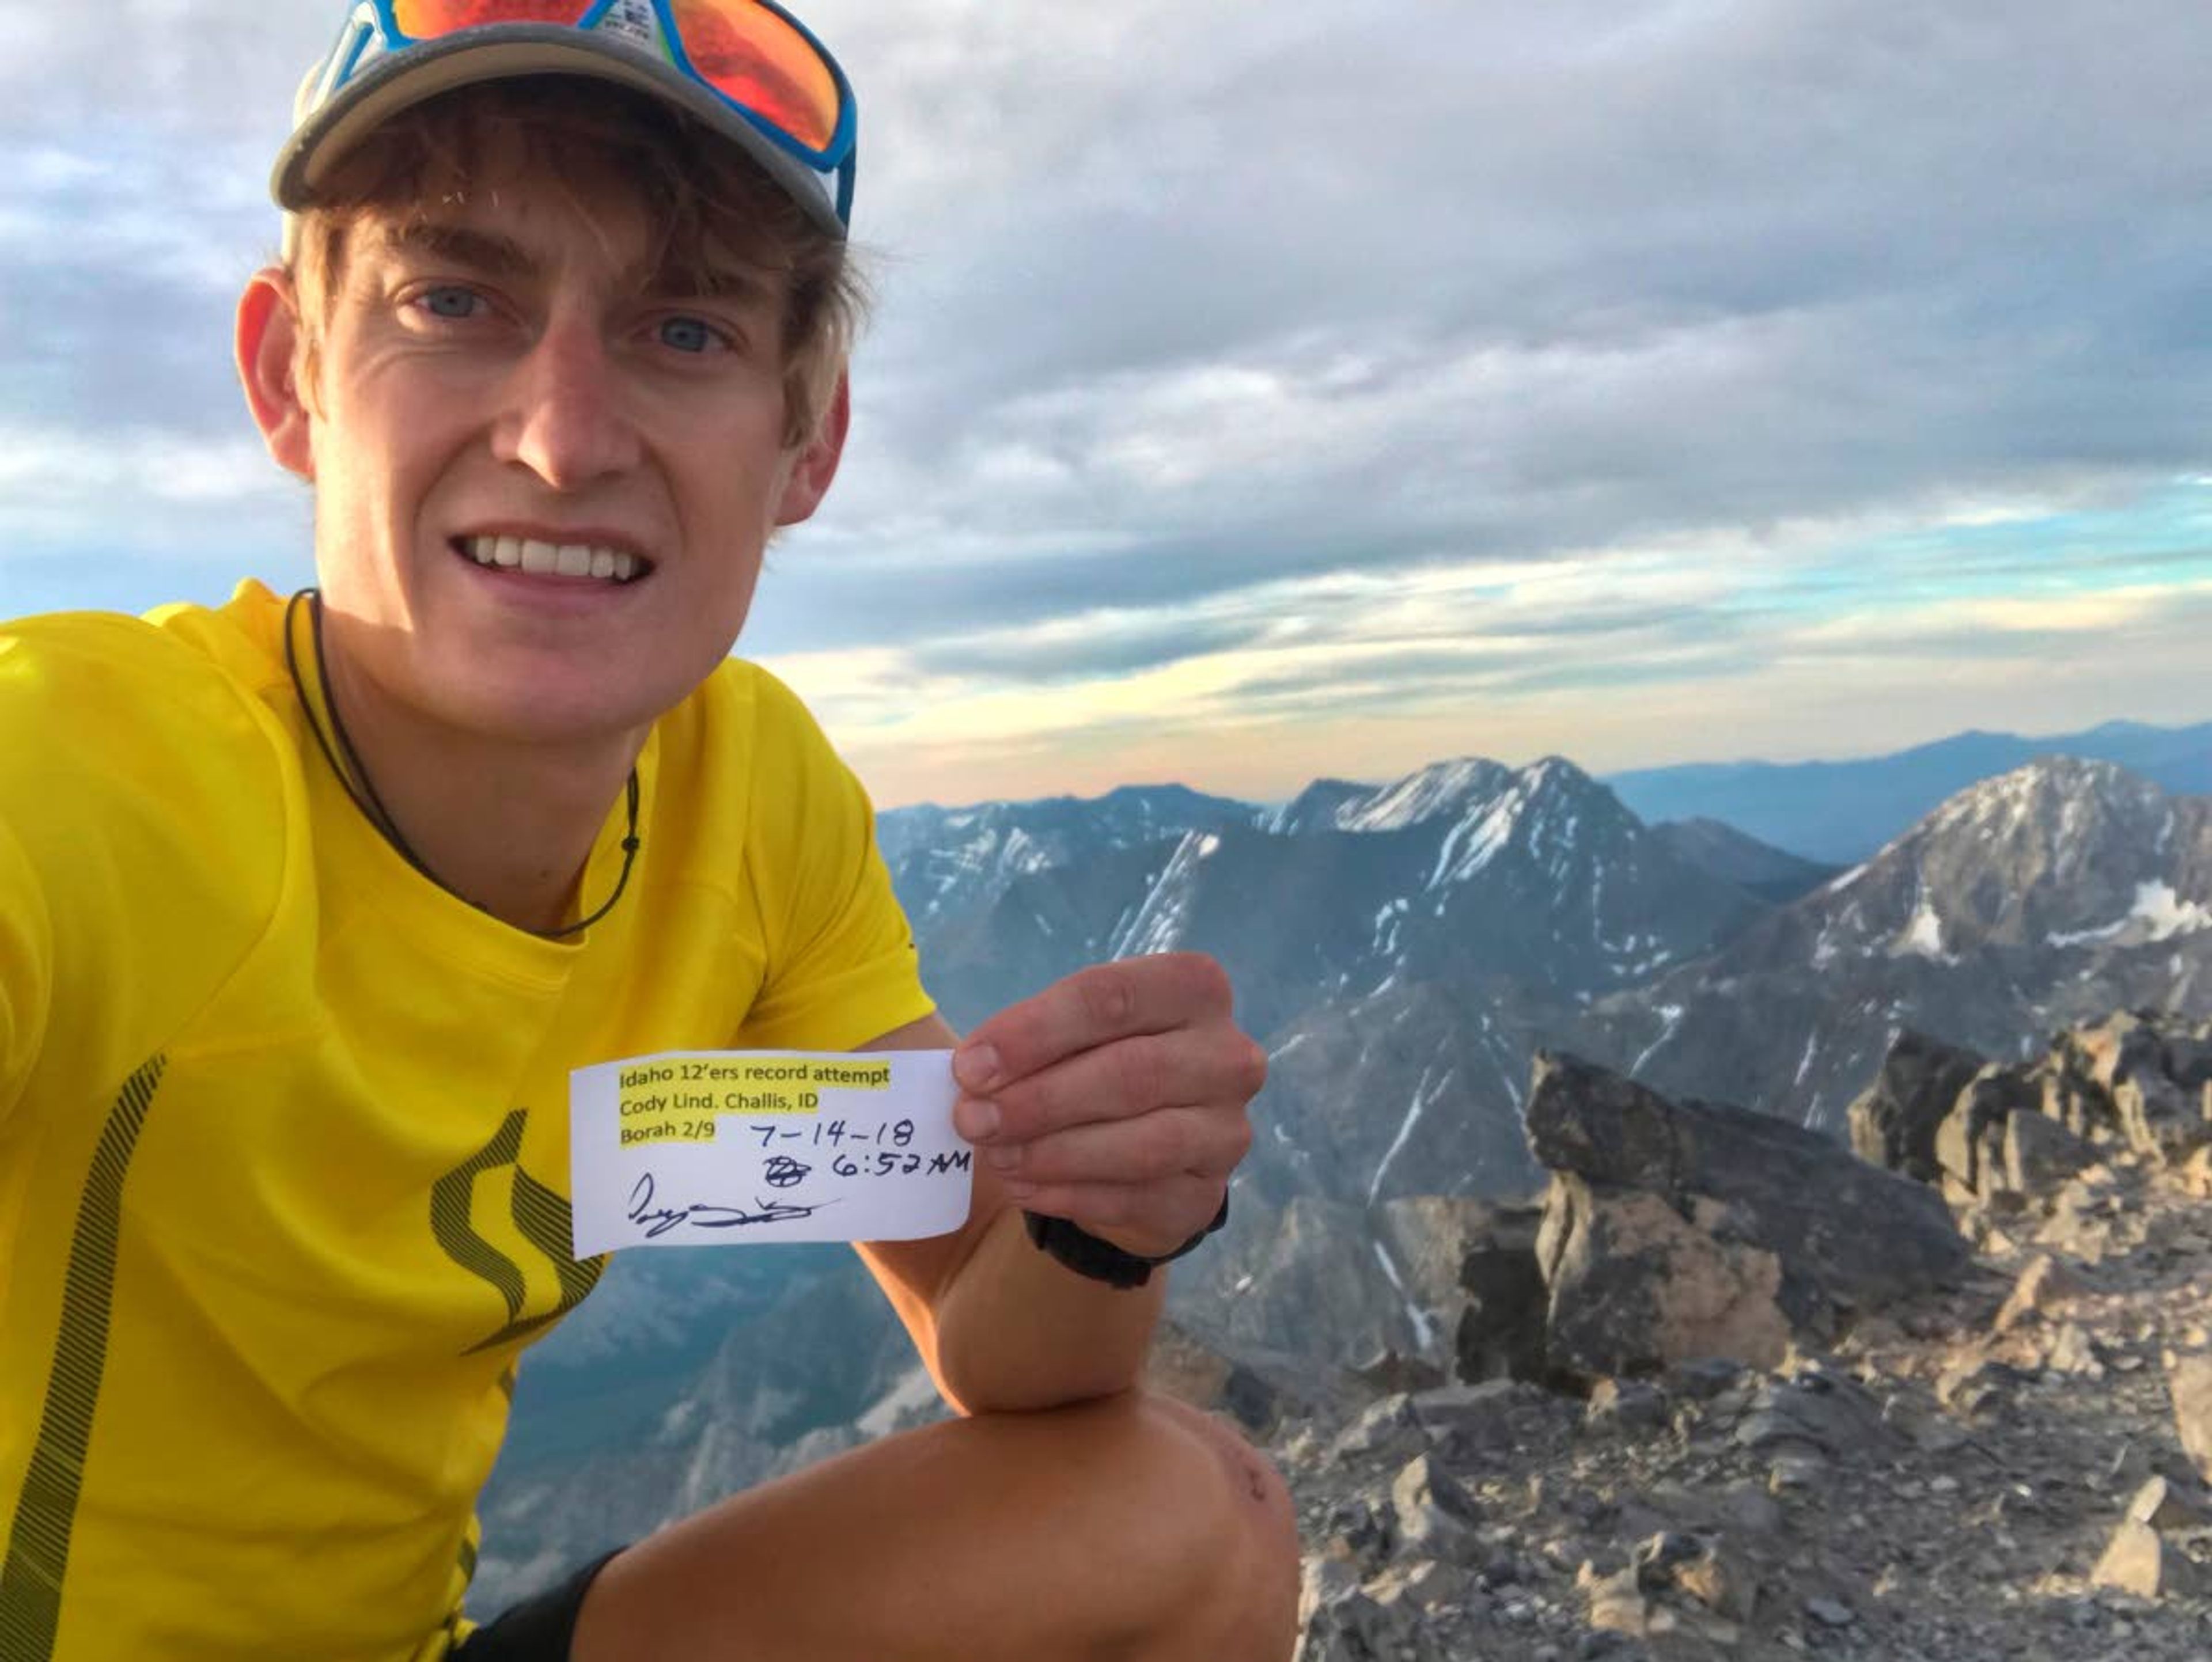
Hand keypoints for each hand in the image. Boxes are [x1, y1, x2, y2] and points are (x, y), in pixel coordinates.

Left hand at [950, 953, 1264, 1259]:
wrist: (1148, 1142)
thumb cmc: (1099, 1062)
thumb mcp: (1071, 1033)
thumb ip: (1030, 1043)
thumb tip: (972, 1074)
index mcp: (1193, 989)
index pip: (1112, 998)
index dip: (1035, 1032)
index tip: (971, 1066)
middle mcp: (1227, 1055)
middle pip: (1132, 1072)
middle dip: (1039, 1099)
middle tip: (972, 1119)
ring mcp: (1226, 1130)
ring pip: (1143, 1144)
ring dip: (1054, 1153)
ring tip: (995, 1156)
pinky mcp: (1206, 1193)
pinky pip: (1136, 1198)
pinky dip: (1069, 1196)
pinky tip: (1023, 1188)